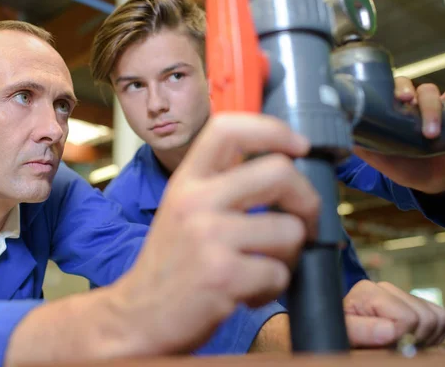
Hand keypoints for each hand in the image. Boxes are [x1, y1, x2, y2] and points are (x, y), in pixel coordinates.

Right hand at [114, 114, 319, 354]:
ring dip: (290, 256)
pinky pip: (279, 273)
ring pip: (290, 230)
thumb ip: (220, 186)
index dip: (273, 130)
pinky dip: (273, 288)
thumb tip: (284, 173)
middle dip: (307, 200)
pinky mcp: (223, 275)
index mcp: (187, 181)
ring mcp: (209, 236)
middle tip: (304, 222)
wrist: (137, 316)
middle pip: (279, 172)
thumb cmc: (170, 265)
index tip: (300, 146)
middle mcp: (196, 200)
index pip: (230, 129)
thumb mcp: (183, 211)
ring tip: (263, 267)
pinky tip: (249, 292)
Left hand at [344, 280, 444, 347]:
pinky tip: (413, 340)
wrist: (341, 330)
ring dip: (425, 337)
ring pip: (437, 317)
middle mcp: (386, 287)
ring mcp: (400, 294)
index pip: (408, 318)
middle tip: (393, 347)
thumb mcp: (344, 333)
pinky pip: (440, 317)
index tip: (383, 345)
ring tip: (402, 344)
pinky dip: (433, 333)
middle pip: (426, 317)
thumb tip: (390, 329)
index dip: (400, 339)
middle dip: (415, 338)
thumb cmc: (341, 332)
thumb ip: (361, 330)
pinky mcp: (412, 303)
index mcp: (368, 291)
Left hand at [354, 78, 444, 193]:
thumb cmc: (400, 165)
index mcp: (395, 110)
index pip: (394, 88)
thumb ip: (362, 146)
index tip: (400, 98)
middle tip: (411, 103)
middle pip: (416, 88)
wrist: (428, 182)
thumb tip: (343, 135)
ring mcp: (436, 107)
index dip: (396, 87)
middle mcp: (415, 104)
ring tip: (432, 131)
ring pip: (436, 92)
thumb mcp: (380, 158)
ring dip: (434, 107)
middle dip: (415, 95)